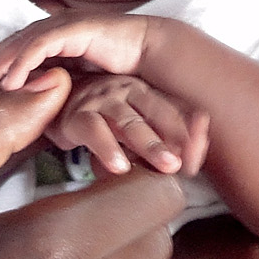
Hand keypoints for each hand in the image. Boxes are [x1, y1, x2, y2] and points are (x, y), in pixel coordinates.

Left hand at [0, 12, 156, 90]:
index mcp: (56, 38)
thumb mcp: (82, 83)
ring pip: (22, 43)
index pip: (17, 49)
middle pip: (13, 43)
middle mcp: (57, 28)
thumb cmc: (121, 70)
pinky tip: (11, 80)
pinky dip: (24, 62)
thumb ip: (61, 90)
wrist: (152, 53)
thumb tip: (41, 113)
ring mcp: (65, 25)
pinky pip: (41, 46)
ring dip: (0, 62)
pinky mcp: (75, 28)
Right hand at [52, 69, 210, 175]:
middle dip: (176, 137)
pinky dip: (107, 148)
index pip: (175, 110)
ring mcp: (104, 100)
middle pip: (157, 113)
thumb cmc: (105, 117)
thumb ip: (162, 140)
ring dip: (150, 144)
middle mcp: (128, 91)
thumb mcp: (136, 127)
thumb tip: (194, 161)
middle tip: (188, 161)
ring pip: (129, 122)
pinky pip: (94, 130)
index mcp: (147, 92)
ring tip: (166, 166)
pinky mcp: (79, 114)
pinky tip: (118, 167)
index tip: (200, 154)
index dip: (190, 132)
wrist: (59, 100)